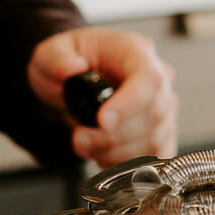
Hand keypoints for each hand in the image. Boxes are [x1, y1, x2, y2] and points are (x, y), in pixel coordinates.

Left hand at [27, 27, 177, 167]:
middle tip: (79, 138)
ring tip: (86, 144)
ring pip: (153, 139)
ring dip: (115, 152)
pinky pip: (154, 156)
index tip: (102, 121)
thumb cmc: (70, 61)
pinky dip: (126, 163)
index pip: (148, 78)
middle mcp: (158, 77)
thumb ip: (55, 59)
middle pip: (153, 113)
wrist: (74, 82)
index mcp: (135, 51)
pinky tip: (103, 153)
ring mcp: (163, 107)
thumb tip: (70, 68)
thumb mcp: (50, 53)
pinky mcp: (163, 132)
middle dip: (113, 135)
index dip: (129, 104)